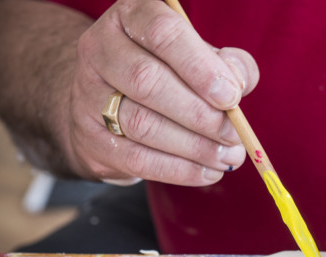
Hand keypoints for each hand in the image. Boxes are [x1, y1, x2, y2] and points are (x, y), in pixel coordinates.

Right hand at [65, 0, 258, 184]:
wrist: (110, 99)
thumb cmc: (169, 70)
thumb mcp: (201, 55)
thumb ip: (228, 64)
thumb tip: (238, 84)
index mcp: (132, 15)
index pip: (162, 34)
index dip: (200, 67)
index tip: (231, 96)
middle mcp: (101, 48)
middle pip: (148, 82)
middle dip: (200, 115)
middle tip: (234, 136)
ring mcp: (87, 93)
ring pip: (141, 123)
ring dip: (193, 147)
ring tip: (228, 158)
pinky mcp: (89, 136)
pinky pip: (135, 158)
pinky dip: (178, 170)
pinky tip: (207, 172)